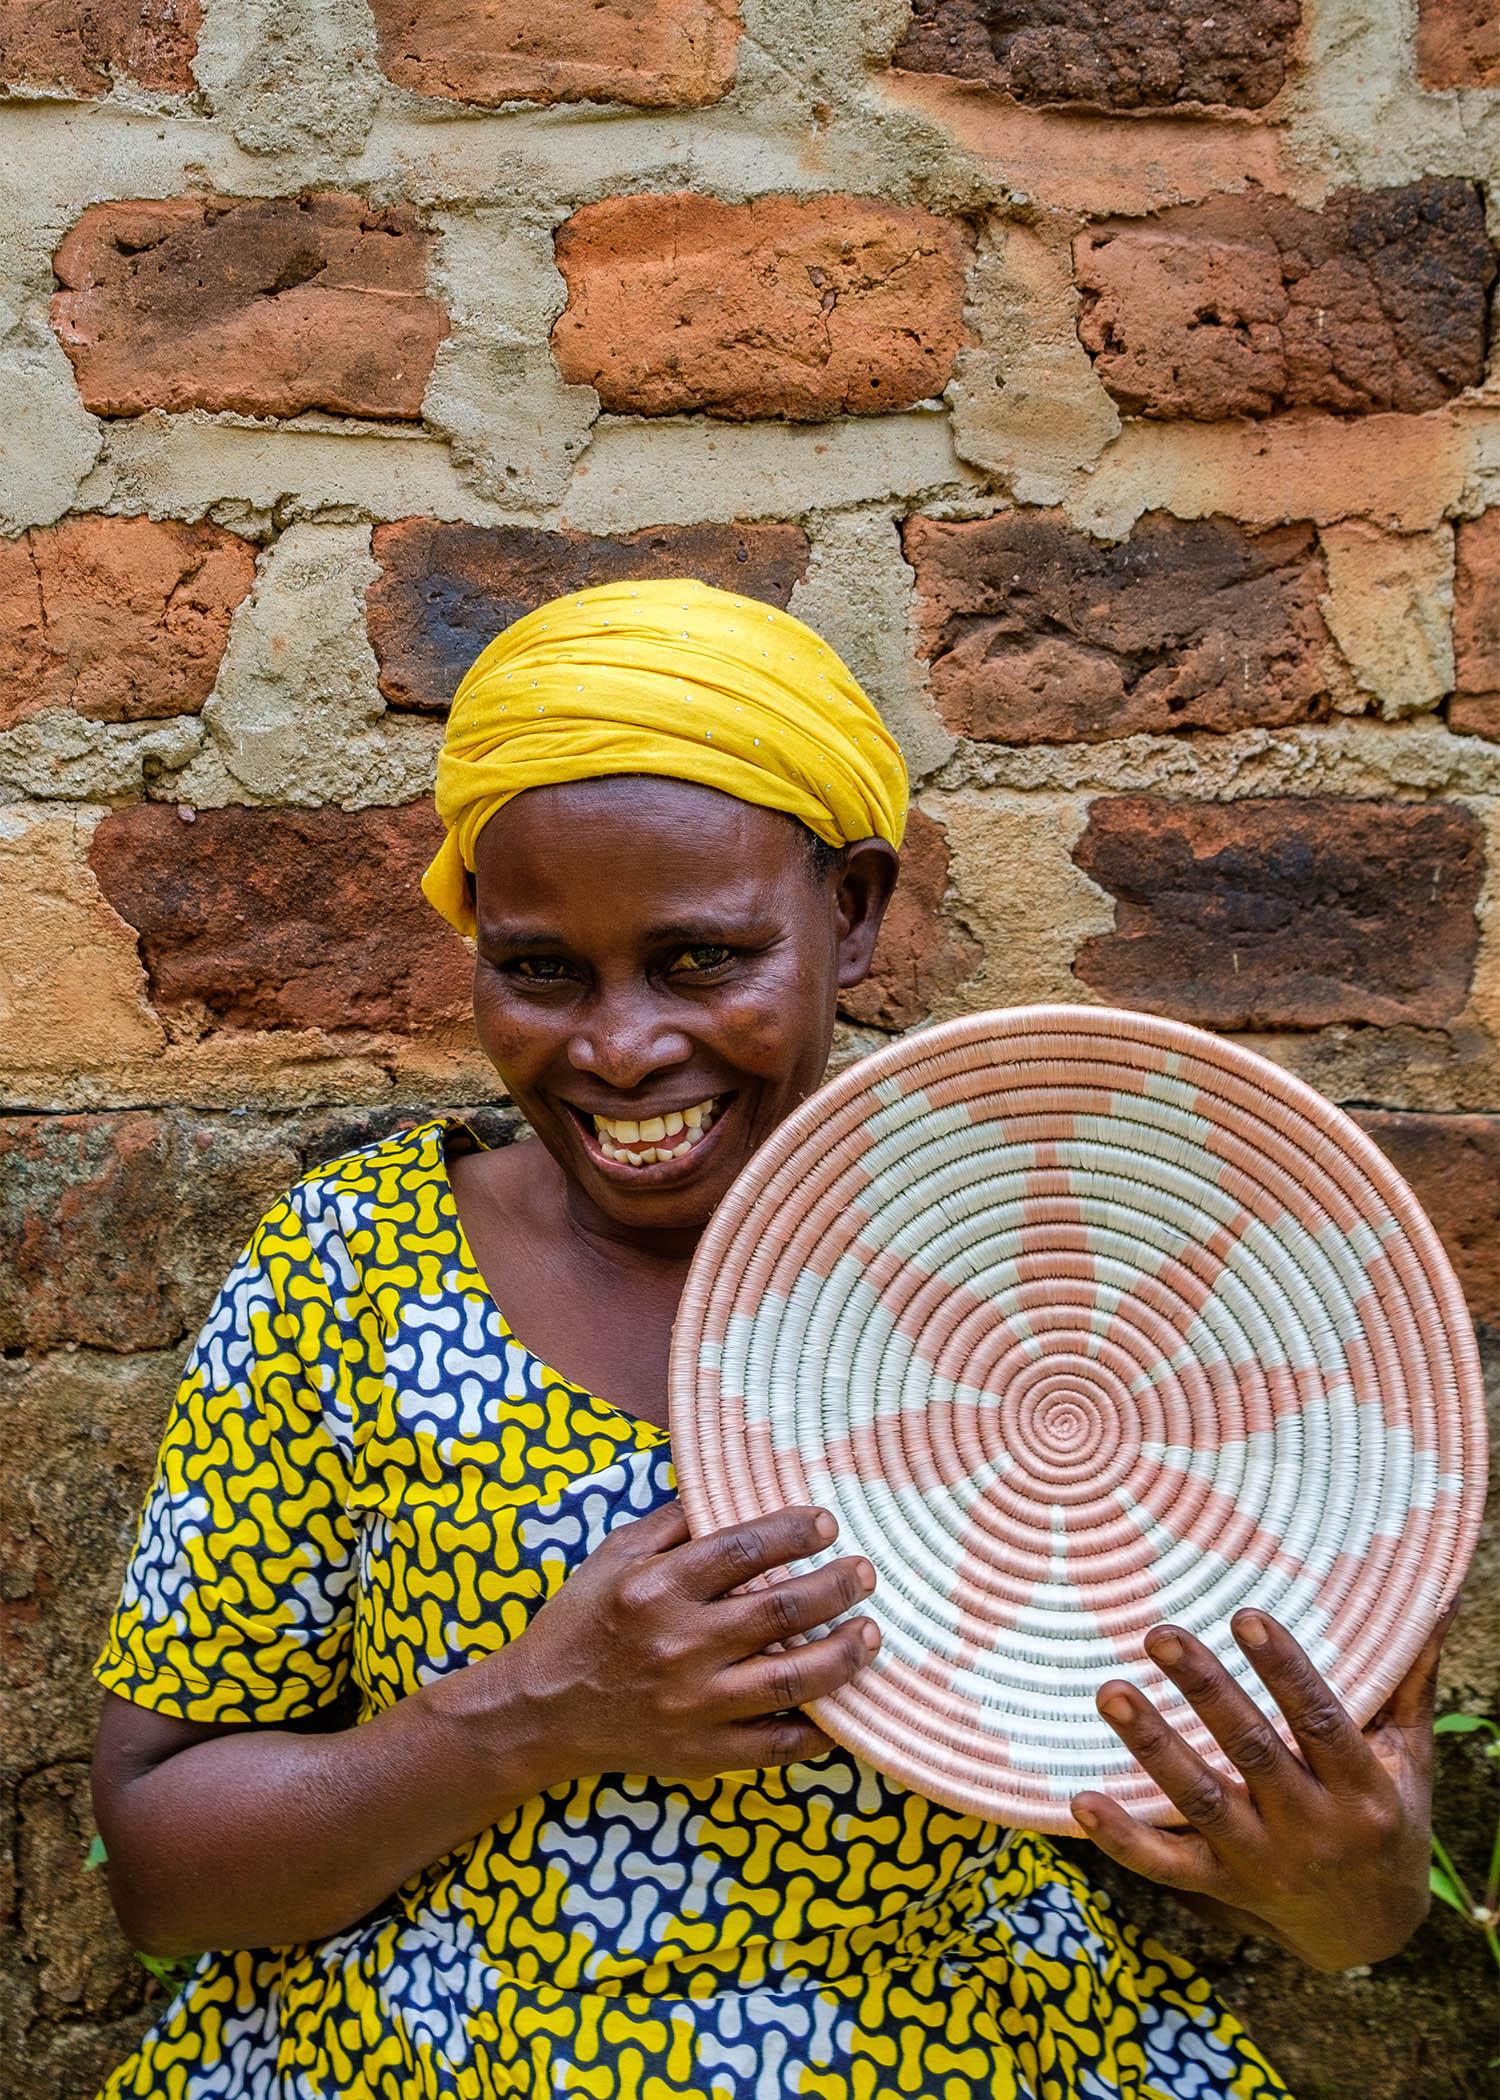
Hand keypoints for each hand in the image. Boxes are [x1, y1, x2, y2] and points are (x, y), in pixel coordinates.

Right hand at [506, 1498, 879, 1784]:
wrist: (538, 1712)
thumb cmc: (579, 1623)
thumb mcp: (612, 1555)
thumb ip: (672, 1522)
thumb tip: (730, 1490)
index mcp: (656, 1589)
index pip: (742, 1549)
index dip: (794, 1532)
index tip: (827, 1524)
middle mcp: (679, 1645)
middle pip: (781, 1611)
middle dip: (836, 1587)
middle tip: (865, 1573)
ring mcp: (694, 1705)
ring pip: (792, 1680)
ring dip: (843, 1654)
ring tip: (870, 1634)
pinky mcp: (702, 1753)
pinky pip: (777, 1746)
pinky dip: (820, 1733)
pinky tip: (846, 1711)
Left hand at [1070, 1600, 1457, 1970]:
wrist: (1372, 1929)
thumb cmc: (1388, 1818)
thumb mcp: (1410, 1757)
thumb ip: (1409, 1680)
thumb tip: (1435, 1601)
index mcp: (1361, 1789)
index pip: (1319, 1720)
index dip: (1284, 1668)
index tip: (1245, 1614)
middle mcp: (1311, 1828)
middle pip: (1252, 1752)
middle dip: (1206, 1692)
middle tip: (1161, 1633)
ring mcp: (1263, 1861)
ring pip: (1201, 1803)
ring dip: (1152, 1747)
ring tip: (1110, 1691)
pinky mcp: (1223, 1886)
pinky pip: (1167, 1865)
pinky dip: (1123, 1839)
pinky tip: (1080, 1799)